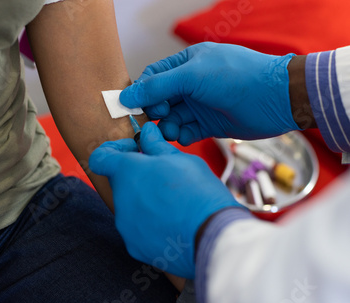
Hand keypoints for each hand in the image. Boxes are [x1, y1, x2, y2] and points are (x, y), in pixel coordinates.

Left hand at [89, 122, 241, 277]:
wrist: (213, 236)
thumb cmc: (199, 192)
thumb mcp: (181, 160)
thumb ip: (156, 145)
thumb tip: (146, 132)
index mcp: (127, 172)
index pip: (100, 158)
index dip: (114, 150)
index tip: (134, 151)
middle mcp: (120, 199)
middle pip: (120, 182)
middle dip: (137, 176)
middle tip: (165, 177)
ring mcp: (125, 225)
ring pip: (130, 207)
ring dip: (145, 201)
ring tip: (175, 204)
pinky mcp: (134, 246)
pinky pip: (138, 230)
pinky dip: (151, 224)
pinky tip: (173, 223)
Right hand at [120, 43, 301, 145]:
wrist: (276, 100)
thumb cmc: (236, 78)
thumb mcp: (192, 76)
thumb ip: (157, 86)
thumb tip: (127, 96)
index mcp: (186, 63)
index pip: (153, 77)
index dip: (141, 92)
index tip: (133, 107)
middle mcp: (191, 84)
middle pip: (159, 100)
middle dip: (154, 112)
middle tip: (158, 119)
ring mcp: (200, 105)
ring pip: (171, 119)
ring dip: (167, 127)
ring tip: (172, 131)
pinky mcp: (209, 124)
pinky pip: (186, 132)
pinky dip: (181, 136)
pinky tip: (185, 137)